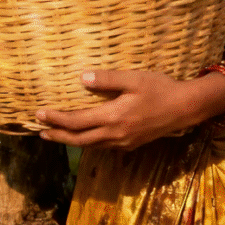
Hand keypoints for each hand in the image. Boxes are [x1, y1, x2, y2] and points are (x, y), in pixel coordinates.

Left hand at [35, 70, 203, 149]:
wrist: (185, 108)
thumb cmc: (160, 88)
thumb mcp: (133, 78)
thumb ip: (107, 79)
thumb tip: (81, 78)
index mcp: (113, 117)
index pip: (77, 122)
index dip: (56, 119)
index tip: (39, 113)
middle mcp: (115, 134)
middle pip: (79, 139)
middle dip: (58, 135)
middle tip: (40, 131)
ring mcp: (124, 142)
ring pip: (90, 145)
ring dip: (70, 140)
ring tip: (56, 134)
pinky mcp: (131, 144)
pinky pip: (103, 146)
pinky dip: (88, 142)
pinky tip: (84, 136)